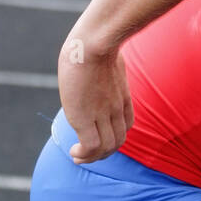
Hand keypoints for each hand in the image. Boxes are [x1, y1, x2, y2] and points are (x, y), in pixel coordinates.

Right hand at [57, 41, 133, 163]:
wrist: (93, 43)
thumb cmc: (96, 42)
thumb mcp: (107, 54)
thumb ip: (106, 63)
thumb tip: (98, 53)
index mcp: (122, 96)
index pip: (126, 125)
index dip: (115, 135)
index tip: (100, 137)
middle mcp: (115, 109)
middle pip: (118, 141)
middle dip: (104, 153)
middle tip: (87, 154)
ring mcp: (101, 114)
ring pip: (105, 148)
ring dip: (92, 158)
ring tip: (78, 156)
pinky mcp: (84, 118)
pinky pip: (90, 147)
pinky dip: (84, 154)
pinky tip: (74, 151)